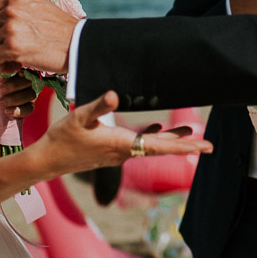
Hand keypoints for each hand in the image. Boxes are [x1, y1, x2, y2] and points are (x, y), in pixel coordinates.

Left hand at [0, 0, 76, 74]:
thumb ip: (21, 6)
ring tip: (15, 59)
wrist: (79, 44)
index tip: (3, 34)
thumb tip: (3, 9)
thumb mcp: (41, 6)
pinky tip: (17, 67)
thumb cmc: (63, 28)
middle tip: (11, 50)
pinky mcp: (13, 47)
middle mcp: (11, 10)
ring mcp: (11, 28)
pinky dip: (2, 67)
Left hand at [0, 69, 37, 141]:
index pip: (27, 70)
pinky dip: (19, 110)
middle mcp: (25, 83)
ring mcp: (27, 96)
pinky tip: (7, 111)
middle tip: (1, 91)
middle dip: (15, 87)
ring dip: (15, 99)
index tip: (17, 74)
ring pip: (31, 95)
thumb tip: (3, 75)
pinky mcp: (26, 109)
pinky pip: (29, 109)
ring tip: (0, 103)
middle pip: (30, 82)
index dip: (24, 73)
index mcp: (17, 73)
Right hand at [39, 92, 212, 174]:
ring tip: (190, 132)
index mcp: (122, 144)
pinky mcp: (112, 152)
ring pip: (151, 145)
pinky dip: (151, 136)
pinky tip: (155, 128)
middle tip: (209, 145)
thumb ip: (98, 105)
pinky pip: (139, 144)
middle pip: (161, 147)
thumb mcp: (79, 117)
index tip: (204, 147)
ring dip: (170, 139)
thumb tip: (114, 96)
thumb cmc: (62, 138)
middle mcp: (125, 152)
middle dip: (185, 145)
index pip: (160, 145)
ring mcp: (119, 153)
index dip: (184, 145)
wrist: (47, 161)